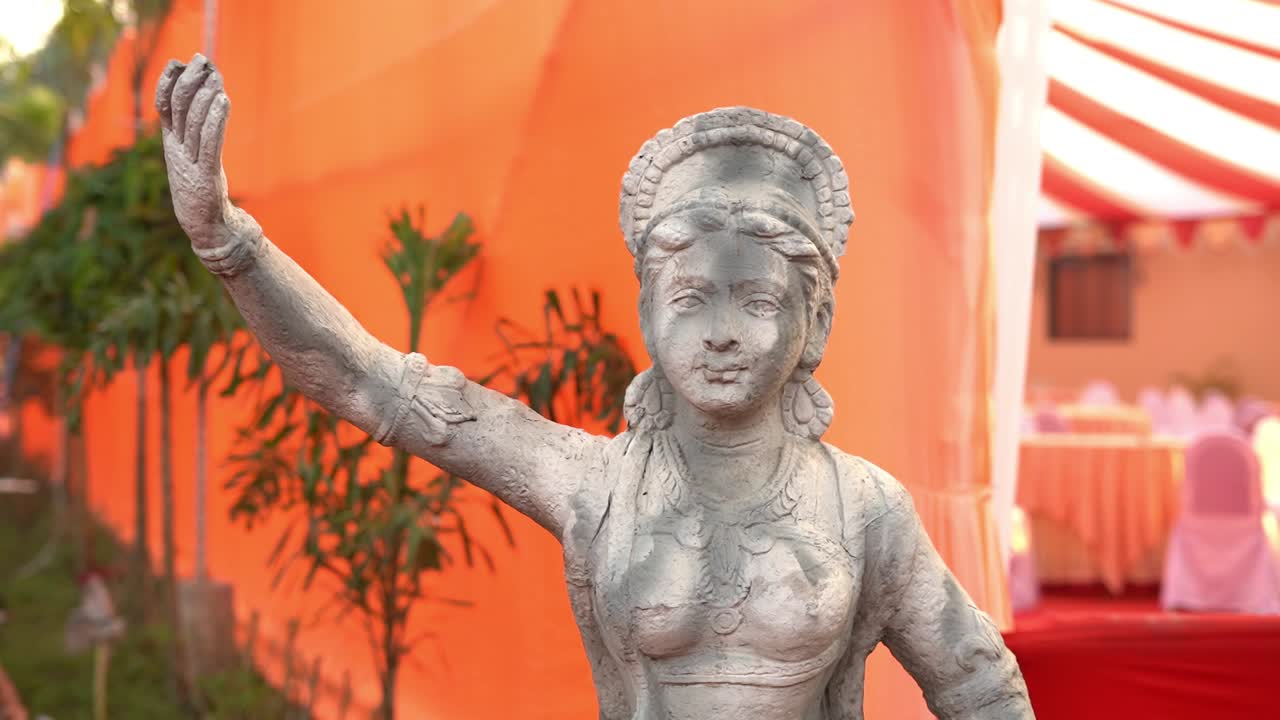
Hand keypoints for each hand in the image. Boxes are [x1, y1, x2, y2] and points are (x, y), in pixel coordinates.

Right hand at [156, 54, 235, 249]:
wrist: (203, 225)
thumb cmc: (200, 188)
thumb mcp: (192, 156)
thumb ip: (195, 132)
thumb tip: (204, 100)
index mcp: (170, 144)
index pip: (163, 106)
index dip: (168, 82)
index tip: (179, 61)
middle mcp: (175, 150)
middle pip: (179, 108)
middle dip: (190, 81)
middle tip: (203, 60)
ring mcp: (188, 163)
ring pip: (194, 122)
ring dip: (205, 95)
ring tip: (215, 76)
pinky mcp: (205, 175)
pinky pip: (210, 142)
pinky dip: (216, 119)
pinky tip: (223, 100)